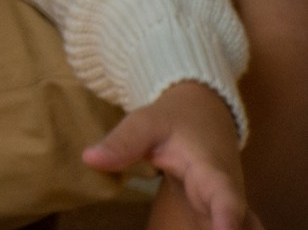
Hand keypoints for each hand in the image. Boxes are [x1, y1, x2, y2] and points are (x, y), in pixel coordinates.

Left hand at [83, 82, 258, 229]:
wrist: (205, 113)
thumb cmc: (176, 118)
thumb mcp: (146, 123)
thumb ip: (122, 143)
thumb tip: (89, 159)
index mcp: (212, 172)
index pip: (226, 198)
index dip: (227, 218)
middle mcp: (227, 197)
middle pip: (240, 226)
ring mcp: (226, 209)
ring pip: (241, 229)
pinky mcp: (218, 216)